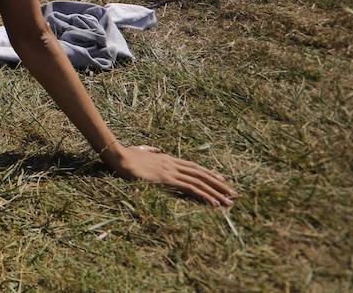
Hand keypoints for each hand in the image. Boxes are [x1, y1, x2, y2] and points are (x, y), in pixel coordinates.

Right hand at [103, 143, 237, 206]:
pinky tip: (214, 203)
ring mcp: (172, 171)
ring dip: (217, 192)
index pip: (193, 166)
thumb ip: (149, 151)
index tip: (221, 179)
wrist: (118, 155)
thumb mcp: (140, 151)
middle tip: (233, 193)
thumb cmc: (125, 154)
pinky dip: (205, 196)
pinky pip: (191, 189)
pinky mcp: (168, 180)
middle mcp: (173, 164)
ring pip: (200, 182)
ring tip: (230, 201)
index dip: (208, 173)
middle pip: (201, 174)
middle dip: (219, 184)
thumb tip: (153, 149)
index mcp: (167, 158)